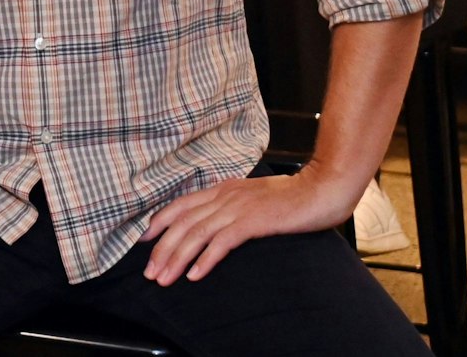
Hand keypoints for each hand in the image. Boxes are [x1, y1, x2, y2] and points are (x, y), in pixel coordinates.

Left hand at [140, 169, 356, 284]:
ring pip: (197, 234)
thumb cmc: (292, 196)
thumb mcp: (253, 196)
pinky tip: (195, 275)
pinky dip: (206, 259)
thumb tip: (216, 221)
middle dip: (162, 249)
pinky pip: (223, 242)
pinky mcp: (255, 221)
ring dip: (177, 258)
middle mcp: (224, 196)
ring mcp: (238, 208)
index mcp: (222, 189)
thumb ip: (232, 205)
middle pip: (182, 224)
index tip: (143, 242)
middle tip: (150, 273)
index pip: (181, 205)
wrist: (323, 187)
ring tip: (164, 278)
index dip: (159, 223)